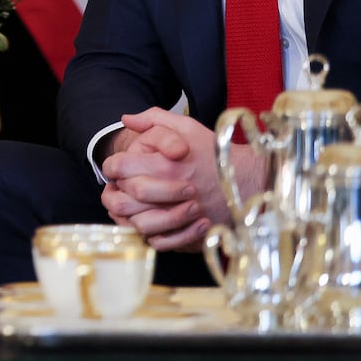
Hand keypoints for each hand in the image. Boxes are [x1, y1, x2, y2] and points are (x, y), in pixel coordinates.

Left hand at [99, 108, 242, 251]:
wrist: (249, 179)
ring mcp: (181, 216)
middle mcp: (171, 191)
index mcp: (166, 164)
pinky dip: (149, 234)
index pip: (119, 167)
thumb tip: (126, 118)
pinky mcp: (191, 233)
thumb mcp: (186, 125)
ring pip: (137, 224)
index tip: (115, 168)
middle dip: (115, 193)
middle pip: (123, 199)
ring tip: (132, 206)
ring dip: (129, 216)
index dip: (110, 167)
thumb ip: (154, 118)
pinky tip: (150, 222)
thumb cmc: (215, 152)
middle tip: (121, 188)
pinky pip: (158, 241)